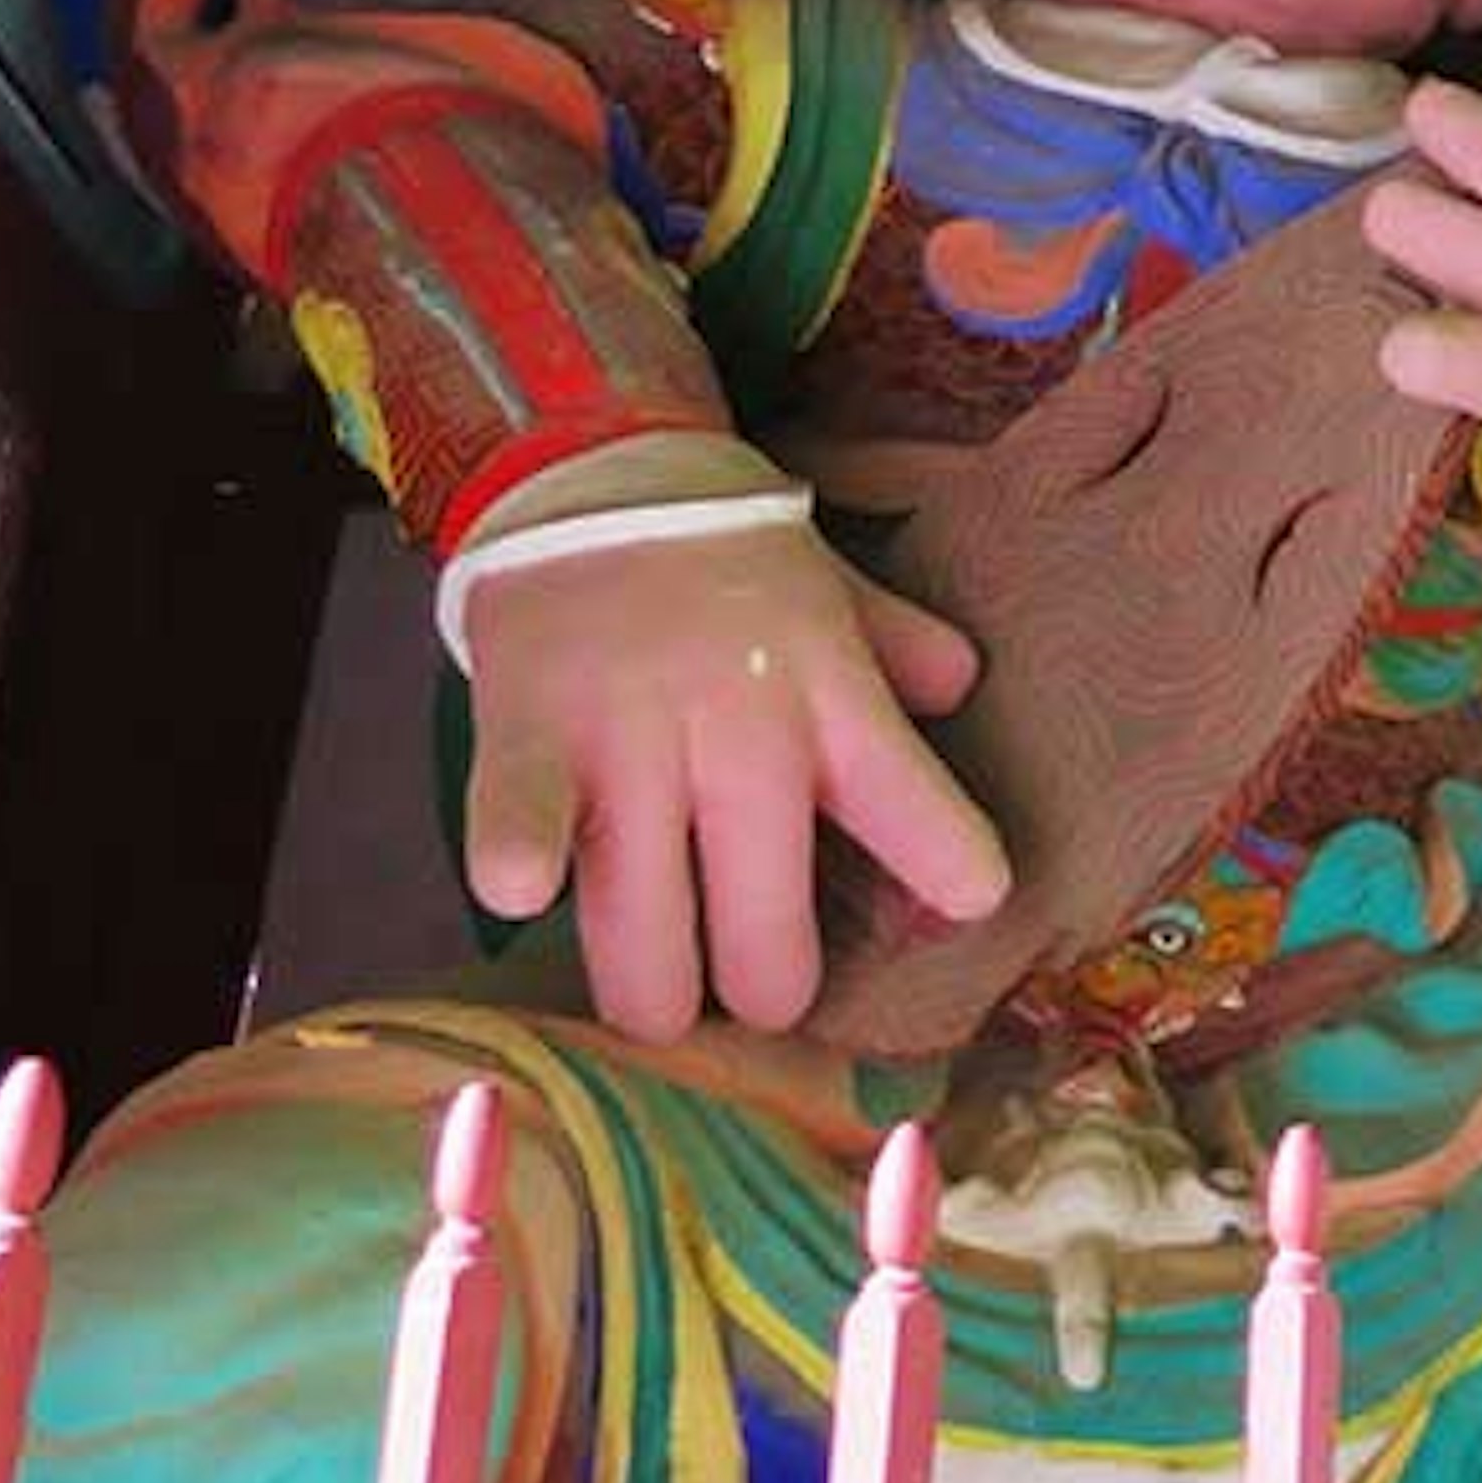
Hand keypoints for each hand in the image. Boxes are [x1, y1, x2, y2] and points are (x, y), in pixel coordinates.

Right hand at [463, 521, 1009, 1040]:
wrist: (599, 474)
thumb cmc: (732, 559)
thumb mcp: (839, 595)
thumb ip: (906, 650)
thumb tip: (965, 692)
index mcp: (833, 700)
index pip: (918, 810)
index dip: (952, 871)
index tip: (964, 906)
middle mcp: (743, 729)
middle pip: (767, 914)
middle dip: (768, 987)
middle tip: (762, 996)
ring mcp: (629, 734)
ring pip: (645, 913)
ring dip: (653, 988)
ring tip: (662, 1009)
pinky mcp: (523, 731)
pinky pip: (516, 818)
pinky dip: (516, 859)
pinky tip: (525, 892)